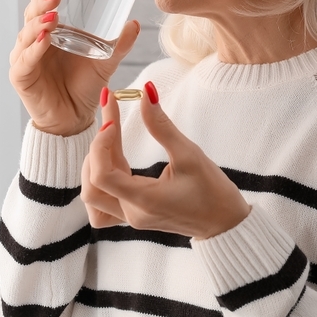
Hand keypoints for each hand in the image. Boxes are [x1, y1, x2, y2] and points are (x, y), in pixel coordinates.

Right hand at [9, 0, 140, 136]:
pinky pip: (26, 59)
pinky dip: (34, 48)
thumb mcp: (105, 60)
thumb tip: (135, 23)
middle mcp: (32, 41)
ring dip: (39, 22)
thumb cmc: (85, 85)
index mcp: (48, 30)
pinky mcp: (21, 76)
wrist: (75, 118)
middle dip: (41, 0)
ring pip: (27, 34)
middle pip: (32, 14)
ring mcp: (24, 58)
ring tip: (54, 14)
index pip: (41, 3)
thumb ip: (119, 43)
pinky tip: (45, 38)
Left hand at [81, 82, 250, 239]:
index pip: (102, 176)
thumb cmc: (212, 191)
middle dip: (97, 148)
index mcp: (144, 201)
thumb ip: (162, 125)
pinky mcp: (134, 215)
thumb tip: (146, 92)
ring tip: (109, 139)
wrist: (224, 223)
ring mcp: (131, 218)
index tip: (112, 120)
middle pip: (92, 184)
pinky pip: (104, 201)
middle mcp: (132, 213)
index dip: (100, 144)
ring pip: (94, 194)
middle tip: (111, 118)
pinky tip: (112, 159)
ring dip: (95, 165)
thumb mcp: (189, 154)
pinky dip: (101, 179)